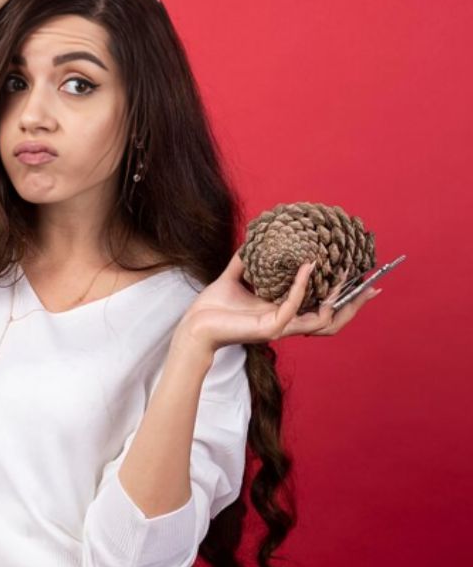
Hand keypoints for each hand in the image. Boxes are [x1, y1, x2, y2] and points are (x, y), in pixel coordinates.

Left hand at [174, 250, 380, 352]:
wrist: (194, 325)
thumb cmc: (213, 307)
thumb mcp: (234, 278)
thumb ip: (246, 261)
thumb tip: (252, 239)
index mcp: (283, 313)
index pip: (323, 309)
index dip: (345, 299)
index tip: (365, 281)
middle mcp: (287, 323)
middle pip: (333, 320)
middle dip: (355, 305)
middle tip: (372, 286)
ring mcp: (281, 327)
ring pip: (322, 319)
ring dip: (337, 297)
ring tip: (345, 273)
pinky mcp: (270, 328)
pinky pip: (293, 305)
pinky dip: (302, 286)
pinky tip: (307, 267)